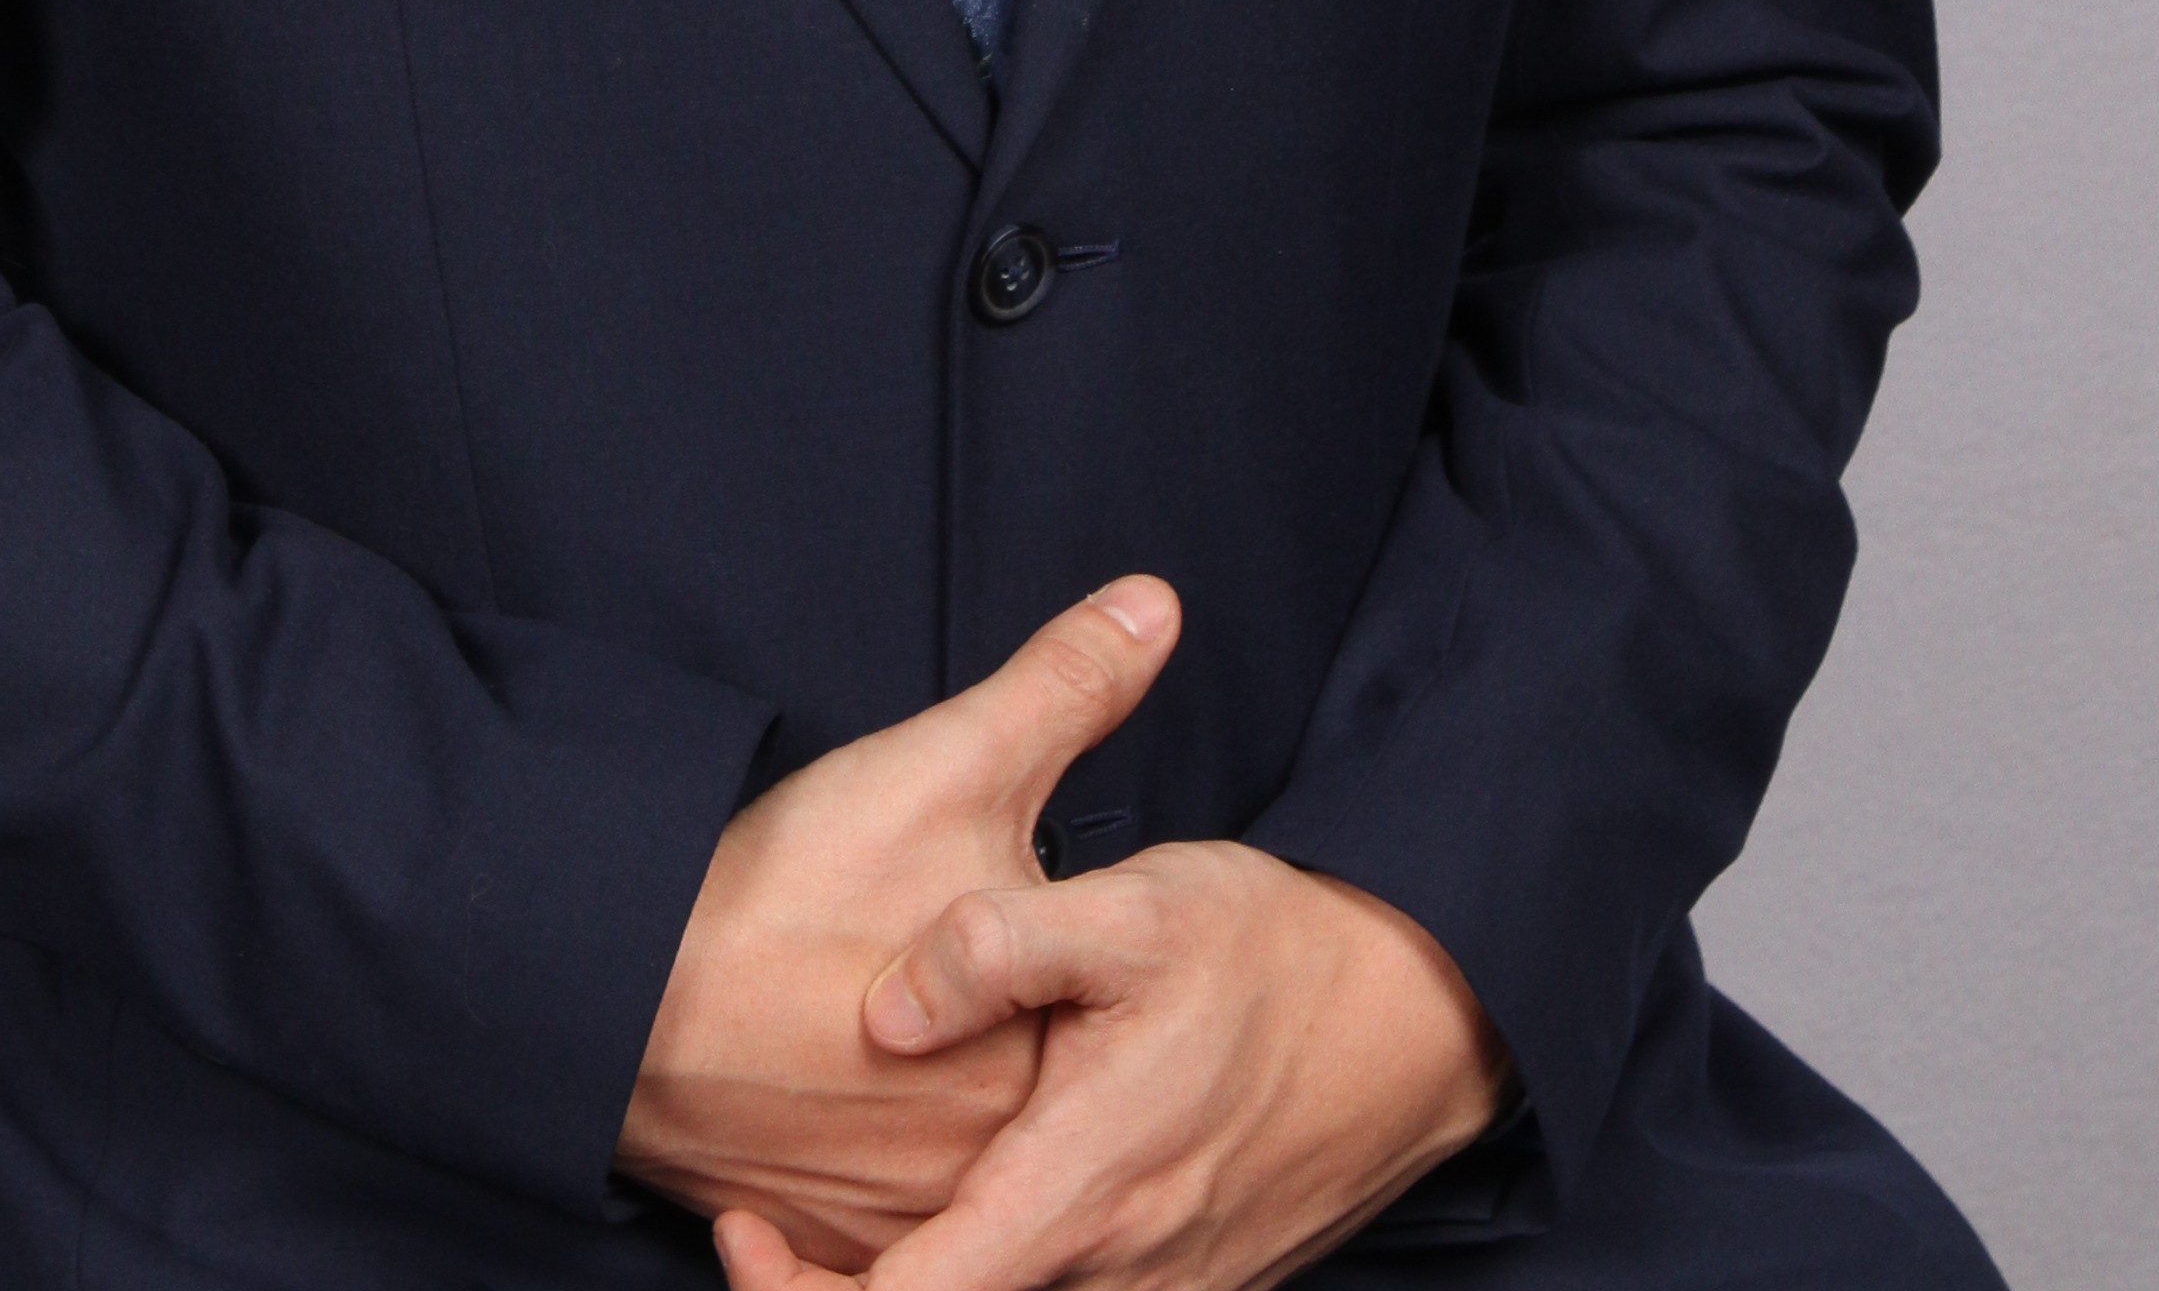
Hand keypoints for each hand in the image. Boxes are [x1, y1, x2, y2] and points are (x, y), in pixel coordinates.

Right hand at [620, 579, 1182, 1272]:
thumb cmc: (790, 888)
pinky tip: (845, 1097)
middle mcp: (996, 1169)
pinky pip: (893, 1219)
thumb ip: (1066, 686)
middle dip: (1008, 1036)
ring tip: (880, 1034)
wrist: (623, 998)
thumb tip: (1157, 601)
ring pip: (965, 1163)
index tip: (997, 923)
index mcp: (1048, 1062)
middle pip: (1040, 1095)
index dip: (1064, 960)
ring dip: (944, 1107)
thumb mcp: (947, 760)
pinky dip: (878, 1159)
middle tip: (927, 973)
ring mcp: (915, 1220)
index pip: (1106, 1019)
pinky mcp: (839, 1244)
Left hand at [712, 843, 1505, 1290]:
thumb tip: (883, 1010)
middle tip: (761, 1233)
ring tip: (838, 1228)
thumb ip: (995, 946)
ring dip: (916, 1287)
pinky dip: (996, 1276)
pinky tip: (958, 1215)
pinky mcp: (1190, 1288)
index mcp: (1081, 1194)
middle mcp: (1118, 1276)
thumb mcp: (1132, 906)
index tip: (744, 1233)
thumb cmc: (1264, 951)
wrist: (1413, 1015)